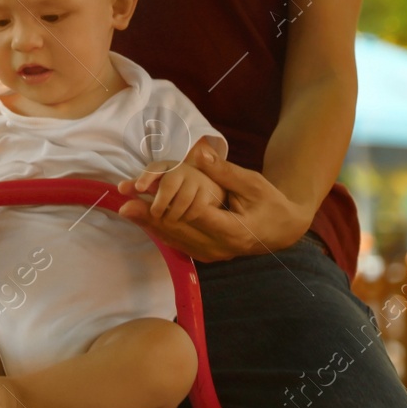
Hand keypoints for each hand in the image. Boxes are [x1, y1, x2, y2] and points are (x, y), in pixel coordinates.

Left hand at [115, 146, 315, 261]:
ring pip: (176, 240)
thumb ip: (223, 171)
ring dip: (150, 225)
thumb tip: (200, 152)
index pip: (195, 217)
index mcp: (234, 231)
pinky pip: (180, 244)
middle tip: (124, 203)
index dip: (168, 205)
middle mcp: (221, 248)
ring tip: (125, 210)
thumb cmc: (269, 201)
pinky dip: (161, 231)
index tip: (146, 194)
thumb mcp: (251, 183)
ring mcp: (213, 255)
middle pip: (180, 231)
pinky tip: (142, 220)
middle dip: (150, 217)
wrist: (282, 228)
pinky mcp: (207, 255)